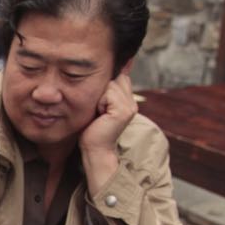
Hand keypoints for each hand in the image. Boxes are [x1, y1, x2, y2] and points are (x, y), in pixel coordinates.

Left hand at [80, 72, 137, 193]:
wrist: (94, 149)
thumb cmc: (92, 129)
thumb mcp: (99, 105)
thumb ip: (106, 91)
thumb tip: (108, 74)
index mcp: (128, 101)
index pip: (121, 77)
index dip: (107, 86)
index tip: (101, 104)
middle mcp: (132, 103)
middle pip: (116, 78)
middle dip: (103, 91)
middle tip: (99, 109)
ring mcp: (130, 106)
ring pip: (112, 85)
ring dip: (100, 97)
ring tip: (99, 112)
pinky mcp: (123, 111)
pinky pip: (109, 93)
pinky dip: (100, 102)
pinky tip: (100, 115)